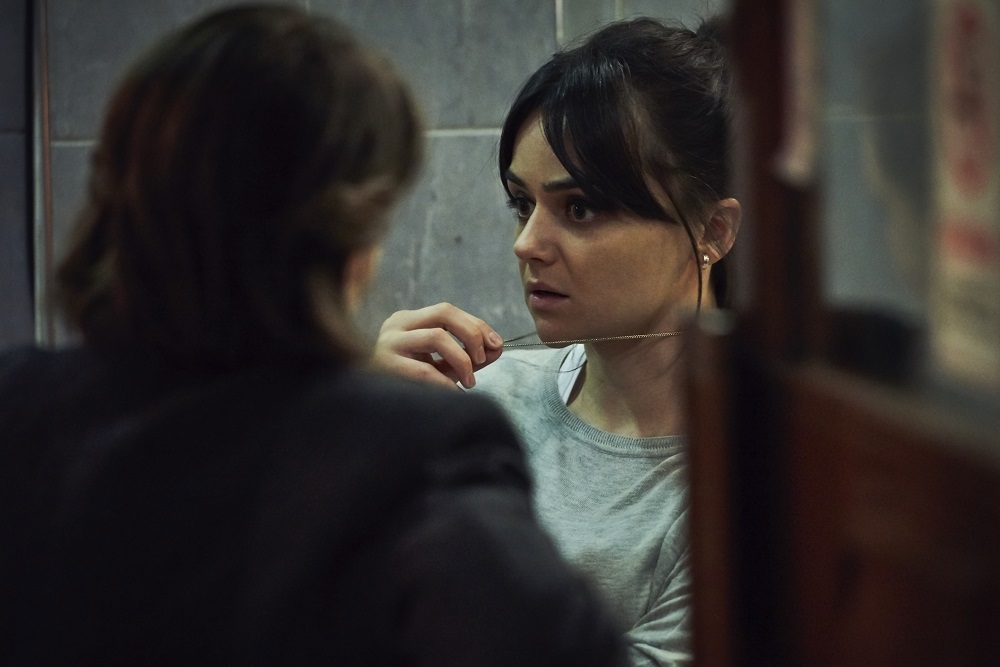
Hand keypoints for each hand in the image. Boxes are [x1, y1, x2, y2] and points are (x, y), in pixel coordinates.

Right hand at [373, 303, 504, 389]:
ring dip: (462, 359)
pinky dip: (446, 382)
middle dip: (472, 334)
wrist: (376, 410)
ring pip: (436, 336)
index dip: (477, 325)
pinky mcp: (385, 366)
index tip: (497, 345)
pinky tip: (454, 393)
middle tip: (482, 360)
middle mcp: (396, 325)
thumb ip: (470, 356)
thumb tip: (497, 348)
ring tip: (469, 381)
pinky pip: (425, 370)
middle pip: (444, 313)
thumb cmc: (412, 384)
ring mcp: (388, 343)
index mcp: (408, 320)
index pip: (448, 311)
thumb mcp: (443, 366)